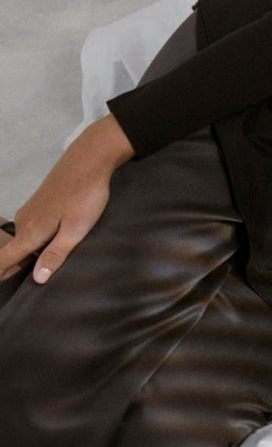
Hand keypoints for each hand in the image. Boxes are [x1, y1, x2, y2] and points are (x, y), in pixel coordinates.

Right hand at [0, 115, 133, 283]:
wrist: (89, 159)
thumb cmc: (85, 196)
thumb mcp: (75, 229)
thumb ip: (56, 254)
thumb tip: (36, 279)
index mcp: (30, 233)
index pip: (5, 259)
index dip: (2, 274)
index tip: (7, 286)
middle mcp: (24, 222)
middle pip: (16, 252)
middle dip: (24, 266)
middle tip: (41, 277)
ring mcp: (31, 210)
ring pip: (27, 238)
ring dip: (36, 250)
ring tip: (55, 259)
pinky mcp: (40, 202)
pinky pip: (35, 226)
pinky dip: (42, 236)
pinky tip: (59, 236)